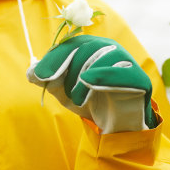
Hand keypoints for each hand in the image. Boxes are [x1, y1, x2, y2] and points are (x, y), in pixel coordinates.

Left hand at [27, 35, 157, 132]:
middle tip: (54, 88)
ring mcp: (125, 61)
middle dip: (66, 69)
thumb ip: (48, 80)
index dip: (54, 59)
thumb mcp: (63, 91)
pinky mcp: (138, 78)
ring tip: (76, 99)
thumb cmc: (89, 101)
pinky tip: (87, 82)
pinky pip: (120, 73)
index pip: (71, 44)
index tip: (39, 76)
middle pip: (85, 48)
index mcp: (92, 46)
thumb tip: (31, 72)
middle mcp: (110, 48)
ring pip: (100, 58)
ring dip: (81, 79)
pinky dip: (101, 76)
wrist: (115, 124)